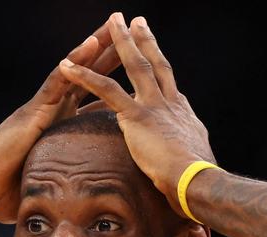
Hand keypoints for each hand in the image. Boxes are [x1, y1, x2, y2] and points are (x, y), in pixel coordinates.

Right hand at [0, 24, 119, 222]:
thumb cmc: (6, 192)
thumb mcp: (49, 185)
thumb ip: (68, 184)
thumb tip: (87, 202)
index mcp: (60, 125)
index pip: (95, 100)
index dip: (116, 86)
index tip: (138, 75)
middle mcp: (53, 110)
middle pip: (89, 77)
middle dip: (111, 55)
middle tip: (134, 34)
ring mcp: (43, 107)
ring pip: (76, 70)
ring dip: (96, 47)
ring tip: (115, 25)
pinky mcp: (33, 110)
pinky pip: (58, 81)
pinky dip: (76, 61)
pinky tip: (92, 43)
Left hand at [58, 13, 215, 216]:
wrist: (197, 183)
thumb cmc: (198, 184)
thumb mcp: (195, 164)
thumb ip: (186, 157)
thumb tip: (187, 165)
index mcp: (182, 116)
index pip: (169, 86)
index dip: (161, 71)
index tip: (156, 57)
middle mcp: (170, 104)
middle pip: (156, 65)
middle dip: (145, 41)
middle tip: (136, 21)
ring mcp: (154, 107)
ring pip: (135, 66)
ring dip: (122, 42)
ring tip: (112, 21)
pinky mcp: (136, 116)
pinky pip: (105, 90)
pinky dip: (84, 76)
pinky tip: (67, 65)